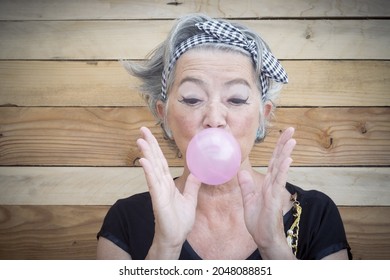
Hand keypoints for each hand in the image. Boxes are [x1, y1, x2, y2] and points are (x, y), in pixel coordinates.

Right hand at [136, 127, 200, 258]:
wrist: (175, 238)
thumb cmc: (179, 221)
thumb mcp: (190, 199)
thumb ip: (192, 185)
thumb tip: (197, 172)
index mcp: (168, 183)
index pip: (161, 161)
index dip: (156, 148)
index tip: (150, 135)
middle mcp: (161, 184)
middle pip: (155, 160)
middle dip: (149, 144)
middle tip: (142, 129)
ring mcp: (158, 192)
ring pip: (152, 169)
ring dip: (146, 154)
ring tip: (140, 140)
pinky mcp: (158, 200)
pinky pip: (153, 184)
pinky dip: (149, 172)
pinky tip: (144, 161)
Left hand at [238, 127, 295, 258]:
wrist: (263, 239)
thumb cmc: (259, 222)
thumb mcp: (248, 200)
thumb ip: (246, 185)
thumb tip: (241, 171)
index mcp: (266, 183)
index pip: (272, 161)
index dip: (276, 147)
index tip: (282, 134)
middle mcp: (273, 184)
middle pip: (278, 160)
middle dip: (284, 144)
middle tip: (291, 129)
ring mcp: (275, 190)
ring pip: (280, 168)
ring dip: (285, 153)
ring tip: (292, 139)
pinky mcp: (275, 198)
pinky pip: (279, 182)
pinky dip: (283, 170)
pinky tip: (287, 160)